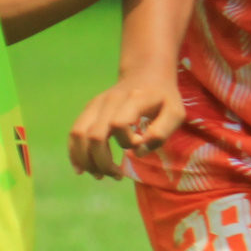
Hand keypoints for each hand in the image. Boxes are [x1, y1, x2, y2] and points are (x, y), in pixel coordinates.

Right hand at [69, 74, 184, 179]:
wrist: (146, 74)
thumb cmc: (163, 98)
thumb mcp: (175, 113)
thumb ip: (161, 133)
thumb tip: (137, 151)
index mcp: (133, 99)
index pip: (118, 124)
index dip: (126, 142)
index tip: (138, 145)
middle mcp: (110, 100)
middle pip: (94, 135)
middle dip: (103, 162)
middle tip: (117, 175)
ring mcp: (96, 104)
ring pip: (79, 134)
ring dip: (86, 160)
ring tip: (100, 175)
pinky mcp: (89, 110)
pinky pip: (74, 133)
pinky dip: (75, 153)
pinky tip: (82, 169)